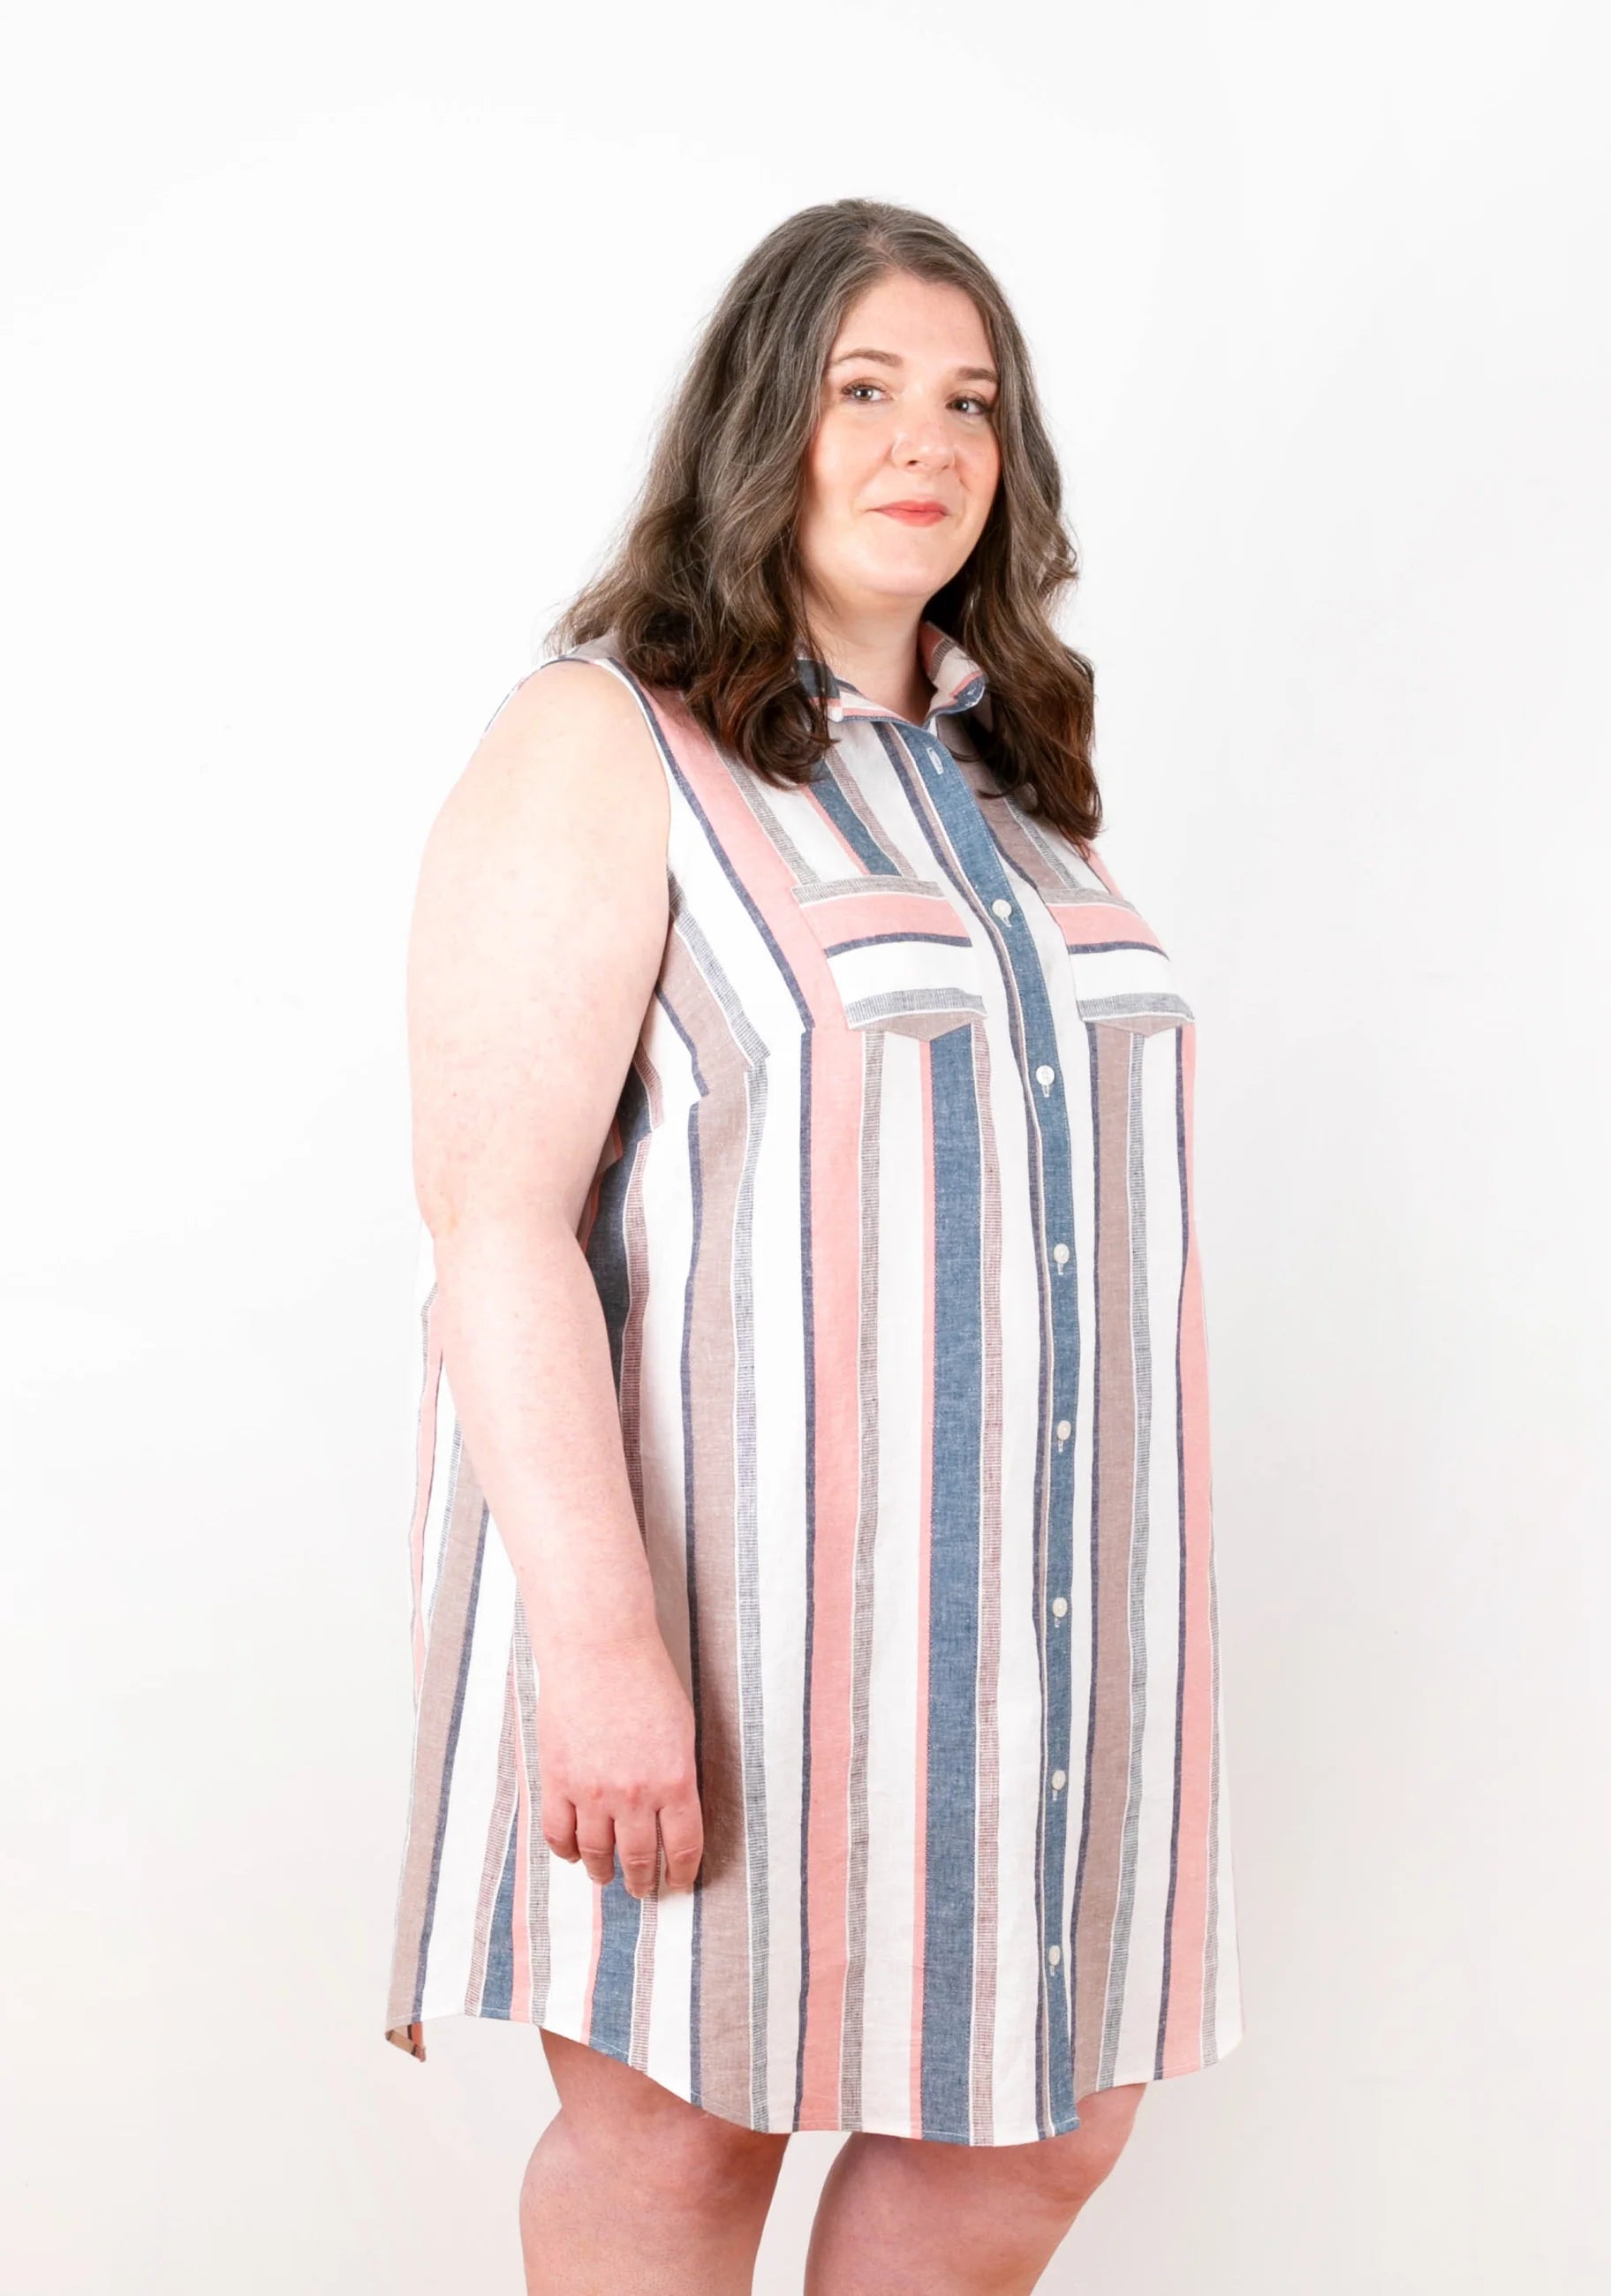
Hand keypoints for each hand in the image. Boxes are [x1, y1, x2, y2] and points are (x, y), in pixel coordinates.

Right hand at [534, 1632, 703, 1898]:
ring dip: (603, 1871)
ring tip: (606, 1877)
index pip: (682, 1848)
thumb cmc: (645, 1679)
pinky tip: (572, 1855)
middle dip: (642, 1881)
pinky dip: (565, 1851)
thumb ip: (677, 1775)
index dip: (680, 1874)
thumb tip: (673, 1811)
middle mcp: (635, 1796)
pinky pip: (559, 1833)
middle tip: (642, 1890)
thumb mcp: (681, 1730)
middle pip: (638, 1857)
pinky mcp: (558, 1781)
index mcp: (674, 1782)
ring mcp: (592, 1792)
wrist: (598, 1649)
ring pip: (596, 1853)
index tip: (678, 1884)